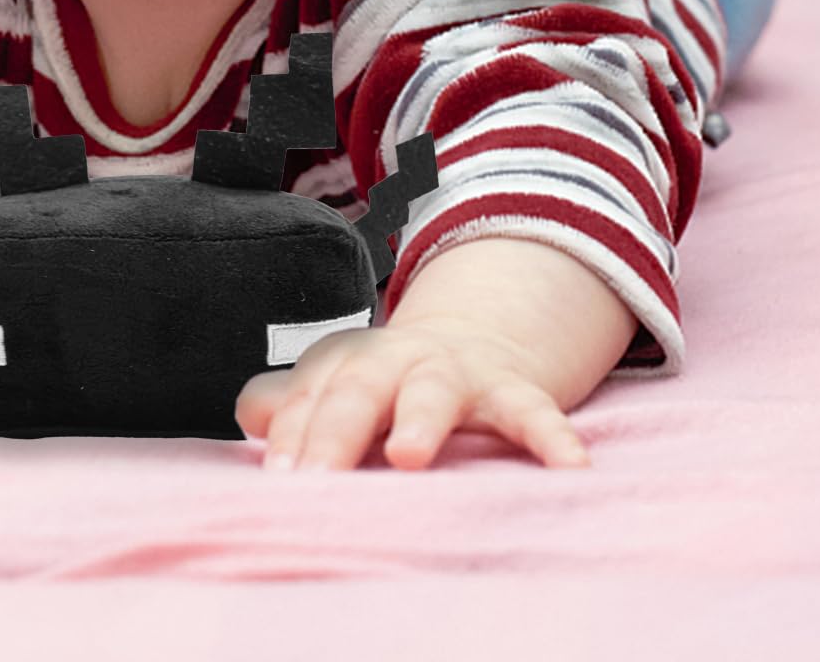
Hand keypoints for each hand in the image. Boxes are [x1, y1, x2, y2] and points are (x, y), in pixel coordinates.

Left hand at [235, 318, 592, 471]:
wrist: (475, 342)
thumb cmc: (392, 383)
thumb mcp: (346, 384)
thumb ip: (297, 404)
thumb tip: (250, 414)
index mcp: (353, 362)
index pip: (313, 394)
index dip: (293, 433)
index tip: (278, 477)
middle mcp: (400, 361)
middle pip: (360, 388)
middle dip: (336, 429)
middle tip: (314, 475)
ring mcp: (458, 373)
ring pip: (435, 390)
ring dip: (420, 418)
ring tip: (407, 454)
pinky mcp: (513, 392)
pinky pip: (533, 411)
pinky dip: (552, 437)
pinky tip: (569, 468)